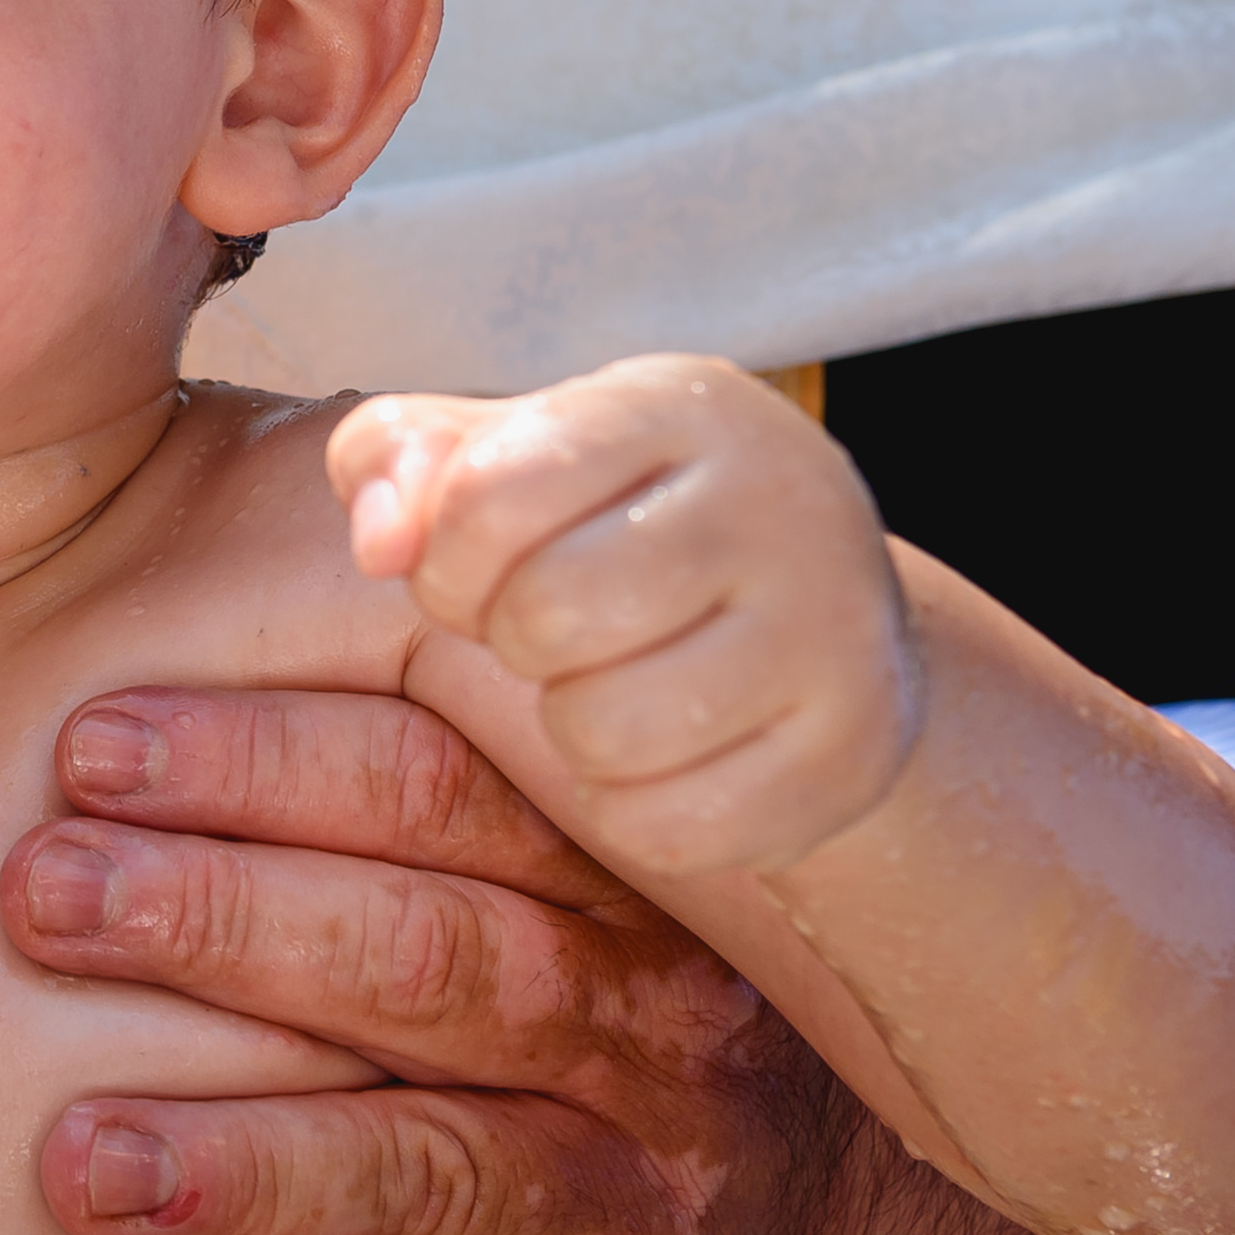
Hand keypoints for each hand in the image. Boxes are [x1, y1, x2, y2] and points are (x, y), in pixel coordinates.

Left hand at [7, 683, 1234, 1234]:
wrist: (896, 1166)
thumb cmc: (659, 945)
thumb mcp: (612, 803)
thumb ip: (475, 692)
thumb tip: (333, 476)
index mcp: (623, 864)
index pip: (441, 792)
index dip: (266, 762)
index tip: (93, 743)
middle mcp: (649, 1015)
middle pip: (426, 961)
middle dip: (221, 927)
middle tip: (40, 898)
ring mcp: (653, 1181)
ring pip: (447, 1166)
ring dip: (258, 1169)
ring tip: (81, 1164)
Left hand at [330, 354, 922, 878]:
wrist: (823, 616)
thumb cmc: (617, 524)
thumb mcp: (507, 454)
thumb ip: (399, 461)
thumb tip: (380, 542)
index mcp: (677, 406)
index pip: (489, 493)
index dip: (447, 562)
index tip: (481, 573)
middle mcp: (782, 502)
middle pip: (547, 617)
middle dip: (516, 643)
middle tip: (558, 636)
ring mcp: (838, 631)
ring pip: (606, 731)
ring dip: (574, 732)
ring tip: (615, 686)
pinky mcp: (854, 755)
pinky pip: (669, 828)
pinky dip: (633, 811)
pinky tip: (667, 756)